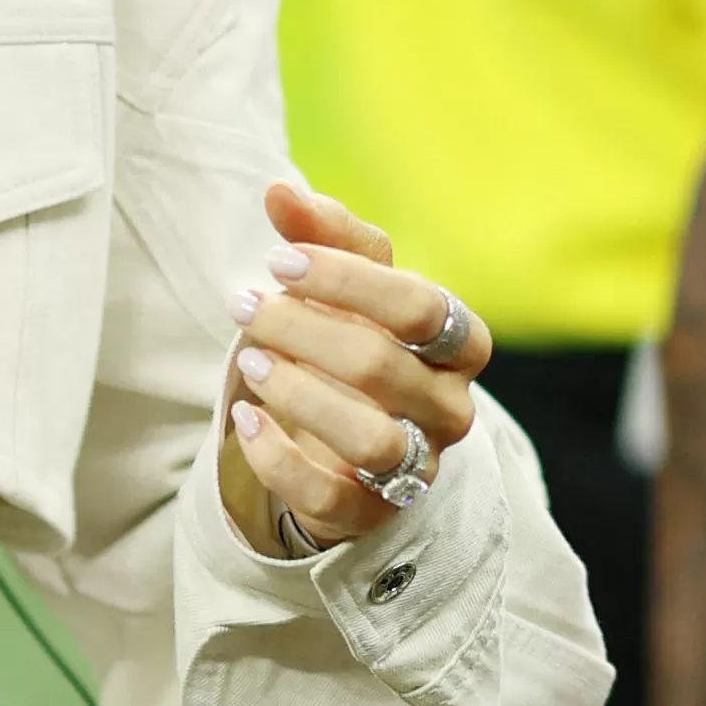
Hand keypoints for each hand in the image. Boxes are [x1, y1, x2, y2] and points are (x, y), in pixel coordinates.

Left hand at [214, 177, 491, 557]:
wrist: (344, 436)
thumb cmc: (352, 341)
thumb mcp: (343, 286)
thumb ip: (321, 235)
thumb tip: (280, 190)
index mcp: (459, 342)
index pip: (420, 307)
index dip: (348, 281)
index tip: (280, 262)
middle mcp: (450, 408)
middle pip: (385, 367)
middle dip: (304, 332)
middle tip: (246, 306)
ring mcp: (416, 466)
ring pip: (369, 440)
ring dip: (297, 395)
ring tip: (247, 363)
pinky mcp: (371, 514)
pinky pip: (330, 496)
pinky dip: (280, 458)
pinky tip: (245, 421)